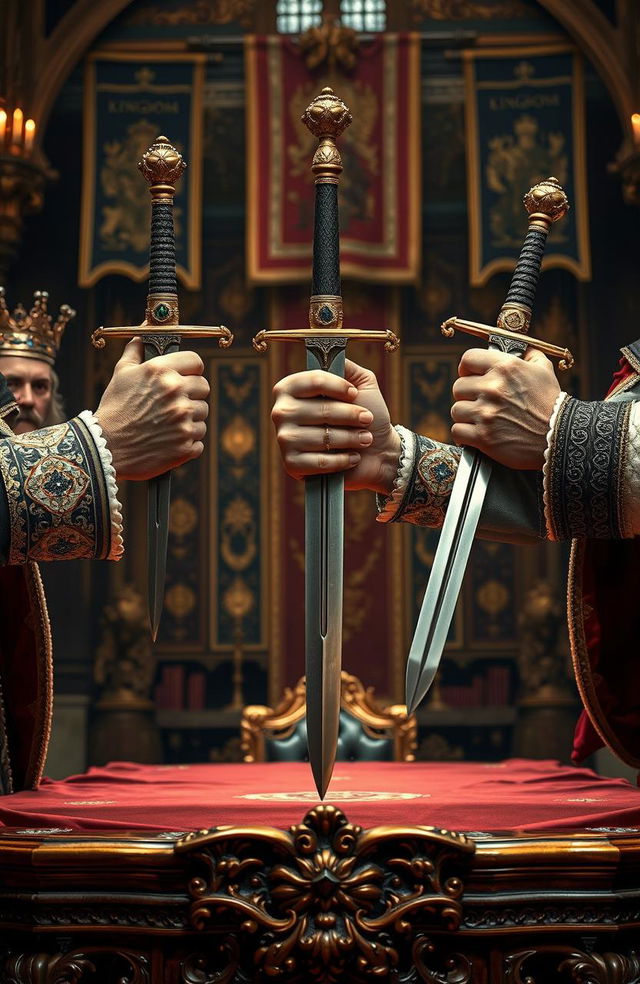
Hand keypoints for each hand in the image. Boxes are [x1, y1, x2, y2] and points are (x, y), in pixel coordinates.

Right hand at [95, 338, 208, 480]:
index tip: (186, 376)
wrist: (105, 448)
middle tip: (174, 403)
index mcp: (161, 372)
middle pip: (204, 387)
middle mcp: (176, 393)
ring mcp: (183, 420)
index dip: (191, 369)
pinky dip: (187, 441)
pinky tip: (168, 440)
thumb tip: (144, 332)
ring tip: (167, 423)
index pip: (196, 362)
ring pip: (202, 414)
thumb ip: (136, 349)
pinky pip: (199, 440)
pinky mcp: (185, 444)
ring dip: (189, 419)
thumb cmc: (114, 408)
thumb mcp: (121, 373)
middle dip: (191, 394)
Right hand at [271, 358, 400, 493]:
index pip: (314, 380)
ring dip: (351, 438)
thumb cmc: (366, 416)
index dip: (339, 387)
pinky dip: (342, 460)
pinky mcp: (291, 465)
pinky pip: (320, 461)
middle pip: (321, 409)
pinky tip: (352, 457)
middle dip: (351, 416)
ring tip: (364, 439)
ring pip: (323, 436)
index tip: (354, 394)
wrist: (376, 453)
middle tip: (367, 420)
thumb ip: (347, 366)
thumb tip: (332, 352)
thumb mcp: (361, 384)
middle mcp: (281, 412)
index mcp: (290, 388)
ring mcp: (283, 439)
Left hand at [450, 347, 560, 469]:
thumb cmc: (552, 405)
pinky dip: (464, 434)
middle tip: (478, 402)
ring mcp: (486, 413)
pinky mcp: (483, 436)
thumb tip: (522, 349)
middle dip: (467, 395)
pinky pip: (457, 431)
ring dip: (465, 416)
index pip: (468, 359)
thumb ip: (530, 355)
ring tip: (479, 419)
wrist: (559, 438)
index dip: (466, 368)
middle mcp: (493, 388)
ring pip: (456, 410)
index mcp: (505, 367)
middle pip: (458, 387)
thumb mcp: (544, 371)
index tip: (469, 375)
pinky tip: (475, 434)